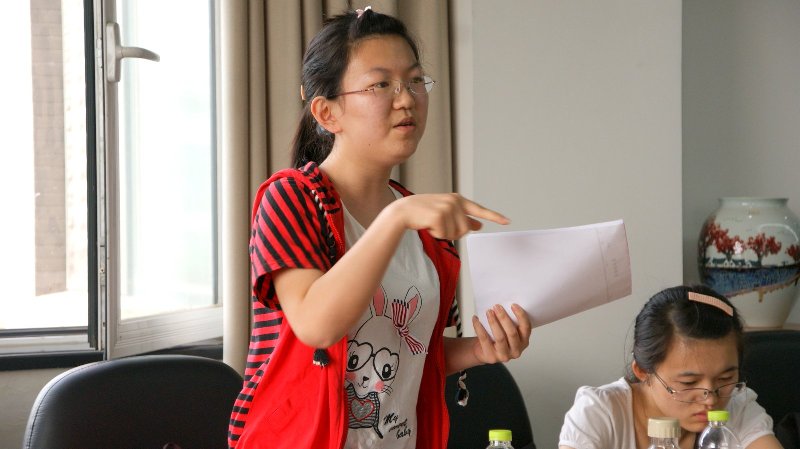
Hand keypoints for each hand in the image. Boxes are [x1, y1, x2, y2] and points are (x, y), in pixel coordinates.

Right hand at [389, 193, 508, 240]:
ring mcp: (448, 207)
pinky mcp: (439, 215)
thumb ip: (463, 219)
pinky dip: (435, 234)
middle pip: (465, 229)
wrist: (403, 211)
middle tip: (438, 224)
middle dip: (452, 232)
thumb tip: (479, 225)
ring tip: (431, 223)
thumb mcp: (446, 214)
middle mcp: (455, 202)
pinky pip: (444, 235)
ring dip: (443, 234)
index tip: (507, 221)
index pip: (479, 210)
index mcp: (458, 200)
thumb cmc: (423, 213)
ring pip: (456, 234)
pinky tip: (427, 224)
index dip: (494, 216)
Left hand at [472, 304, 531, 363]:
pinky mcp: (491, 357)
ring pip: (500, 337)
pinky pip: (484, 339)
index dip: (521, 316)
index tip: (513, 305)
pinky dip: (479, 327)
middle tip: (497, 306)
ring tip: (488, 312)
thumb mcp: (507, 331)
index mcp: (524, 341)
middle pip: (512, 332)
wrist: (483, 351)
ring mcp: (504, 356)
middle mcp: (516, 350)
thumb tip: (503, 304)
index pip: (526, 328)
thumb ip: (509, 321)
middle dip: (504, 318)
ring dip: (493, 322)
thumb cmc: (497, 338)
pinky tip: (476, 319)